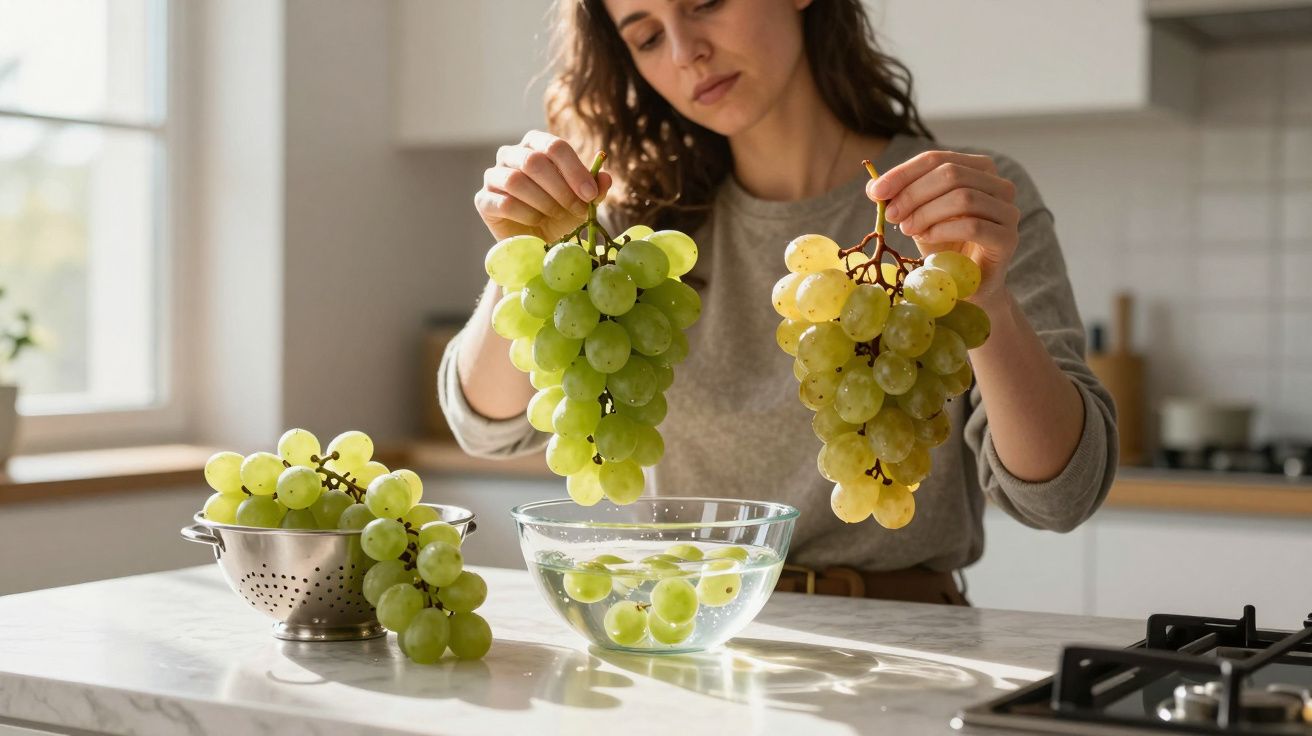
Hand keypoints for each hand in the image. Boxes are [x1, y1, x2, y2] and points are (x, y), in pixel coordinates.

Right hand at [475, 130, 613, 242]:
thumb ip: (594, 188)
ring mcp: (493, 176)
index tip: (590, 195)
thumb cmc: (560, 213)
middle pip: (534, 162)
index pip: (554, 146)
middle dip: (560, 189)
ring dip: (543, 202)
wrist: (537, 241)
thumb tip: (604, 177)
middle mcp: (511, 154)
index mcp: (535, 144)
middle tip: (577, 209)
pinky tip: (536, 222)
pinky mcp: (483, 200)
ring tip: (556, 215)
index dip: (575, 171)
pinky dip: (526, 215)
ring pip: (516, 180)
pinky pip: (504, 203)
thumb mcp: (583, 201)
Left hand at [866, 151, 1018, 312]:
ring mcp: (1008, 211)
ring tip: (908, 229)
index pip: (937, 159)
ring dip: (926, 213)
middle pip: (950, 174)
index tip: (875, 191)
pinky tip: (926, 238)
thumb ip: (900, 197)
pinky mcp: (1008, 238)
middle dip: (913, 193)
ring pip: (963, 198)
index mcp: (978, 169)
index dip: (903, 173)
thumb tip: (872, 186)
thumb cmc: (943, 245)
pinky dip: (942, 230)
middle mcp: (999, 185)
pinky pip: (973, 225)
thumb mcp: (918, 216)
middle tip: (891, 215)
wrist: (966, 285)